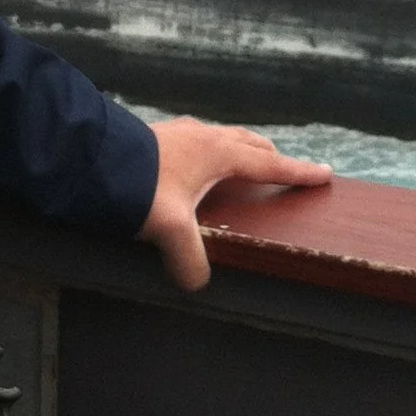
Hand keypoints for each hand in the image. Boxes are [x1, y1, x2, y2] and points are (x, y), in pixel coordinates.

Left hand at [139, 116, 331, 291]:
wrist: (90, 157)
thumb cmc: (136, 186)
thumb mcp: (169, 228)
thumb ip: (189, 259)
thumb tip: (196, 283)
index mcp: (218, 153)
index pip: (269, 165)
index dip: (298, 173)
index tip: (325, 174)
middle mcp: (203, 137)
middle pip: (249, 144)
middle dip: (271, 157)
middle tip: (287, 169)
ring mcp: (179, 133)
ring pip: (223, 137)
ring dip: (241, 150)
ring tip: (246, 163)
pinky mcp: (158, 136)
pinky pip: (200, 141)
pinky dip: (213, 152)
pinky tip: (198, 165)